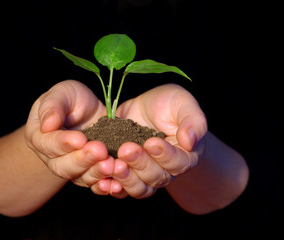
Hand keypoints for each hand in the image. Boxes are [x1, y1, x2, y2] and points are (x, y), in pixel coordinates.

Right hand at [24, 80, 120, 193]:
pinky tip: (116, 182)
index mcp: (39, 136)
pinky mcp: (88, 173)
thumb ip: (53, 105)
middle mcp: (51, 157)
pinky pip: (94, 184)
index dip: (63, 143)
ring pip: (79, 177)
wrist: (88, 113)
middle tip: (100, 151)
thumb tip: (47, 124)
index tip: (81, 139)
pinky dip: (105, 184)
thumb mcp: (62, 93)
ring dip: (96, 172)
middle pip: (62, 166)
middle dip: (82, 159)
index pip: (47, 144)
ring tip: (111, 164)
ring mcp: (70, 168)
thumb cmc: (71, 100)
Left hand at [112, 83, 206, 198]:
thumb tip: (190, 140)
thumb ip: (192, 120)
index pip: (178, 162)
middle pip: (156, 177)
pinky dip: (112, 187)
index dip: (165, 155)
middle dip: (141, 164)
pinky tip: (103, 180)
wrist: (145, 110)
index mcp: (185, 155)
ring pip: (139, 188)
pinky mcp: (127, 174)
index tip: (151, 142)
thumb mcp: (182, 103)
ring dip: (126, 179)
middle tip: (126, 149)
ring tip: (114, 164)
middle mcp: (167, 170)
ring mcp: (145, 175)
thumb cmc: (168, 104)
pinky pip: (121, 189)